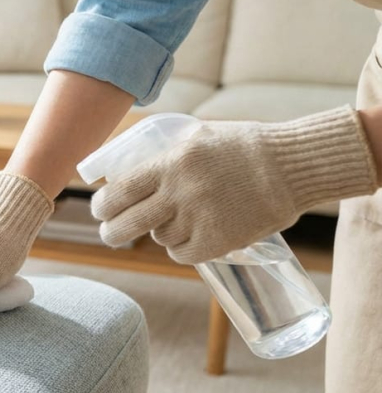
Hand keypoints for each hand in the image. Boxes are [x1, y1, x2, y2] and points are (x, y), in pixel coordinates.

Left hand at [92, 106, 377, 263]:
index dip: (103, 205)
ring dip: (161, 233)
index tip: (99, 209)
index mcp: (170, 164)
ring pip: (159, 237)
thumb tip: (129, 171)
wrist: (293, 166)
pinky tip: (190, 238)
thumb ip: (166, 156)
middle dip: (112, 231)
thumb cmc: (244, 147)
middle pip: (127, 224)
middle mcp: (179, 193)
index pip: (120, 191)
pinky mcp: (218, 242)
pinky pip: (182, 254)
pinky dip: (182, 249)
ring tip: (178, 220)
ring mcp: (198, 219)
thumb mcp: (197, 138)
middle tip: (109, 233)